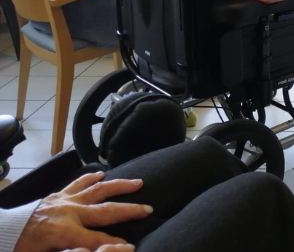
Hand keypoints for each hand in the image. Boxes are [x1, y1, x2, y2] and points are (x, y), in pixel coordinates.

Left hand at [14, 172, 152, 251]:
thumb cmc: (20, 249)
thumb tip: (92, 251)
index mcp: (65, 232)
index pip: (99, 239)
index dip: (117, 245)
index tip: (133, 247)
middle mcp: (70, 212)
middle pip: (106, 210)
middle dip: (129, 210)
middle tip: (149, 208)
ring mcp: (64, 200)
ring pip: (97, 190)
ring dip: (119, 185)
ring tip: (138, 182)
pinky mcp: (56, 195)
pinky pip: (77, 183)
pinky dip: (90, 178)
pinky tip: (102, 173)